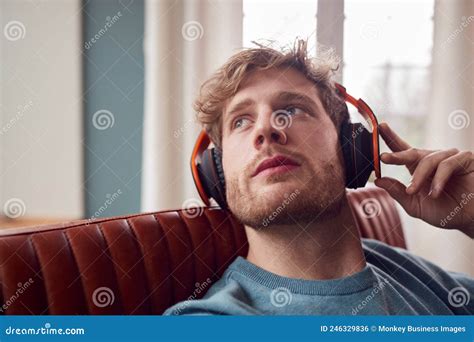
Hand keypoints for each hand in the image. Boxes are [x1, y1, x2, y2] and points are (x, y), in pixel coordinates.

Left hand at [374, 122, 473, 237]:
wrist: (469, 219)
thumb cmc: (445, 211)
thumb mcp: (415, 205)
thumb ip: (398, 192)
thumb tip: (378, 180)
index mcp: (419, 168)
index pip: (403, 149)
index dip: (391, 138)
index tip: (380, 128)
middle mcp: (433, 159)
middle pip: (412, 151)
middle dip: (397, 155)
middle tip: (384, 158)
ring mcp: (450, 157)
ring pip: (428, 160)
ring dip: (418, 177)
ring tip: (414, 191)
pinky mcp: (465, 158)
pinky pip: (447, 164)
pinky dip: (438, 179)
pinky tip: (435, 192)